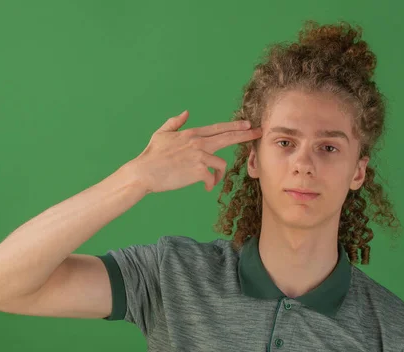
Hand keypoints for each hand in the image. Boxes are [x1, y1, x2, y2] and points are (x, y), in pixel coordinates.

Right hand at [128, 110, 261, 193]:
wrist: (144, 172)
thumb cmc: (151, 156)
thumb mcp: (162, 134)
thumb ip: (175, 122)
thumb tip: (186, 112)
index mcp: (191, 134)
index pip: (218, 128)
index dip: (235, 126)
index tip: (248, 124)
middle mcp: (198, 142)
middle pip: (228, 137)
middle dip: (246, 134)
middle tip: (259, 133)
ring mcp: (199, 155)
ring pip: (221, 164)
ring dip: (218, 175)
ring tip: (210, 182)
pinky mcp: (198, 170)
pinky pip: (212, 178)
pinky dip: (211, 184)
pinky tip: (205, 188)